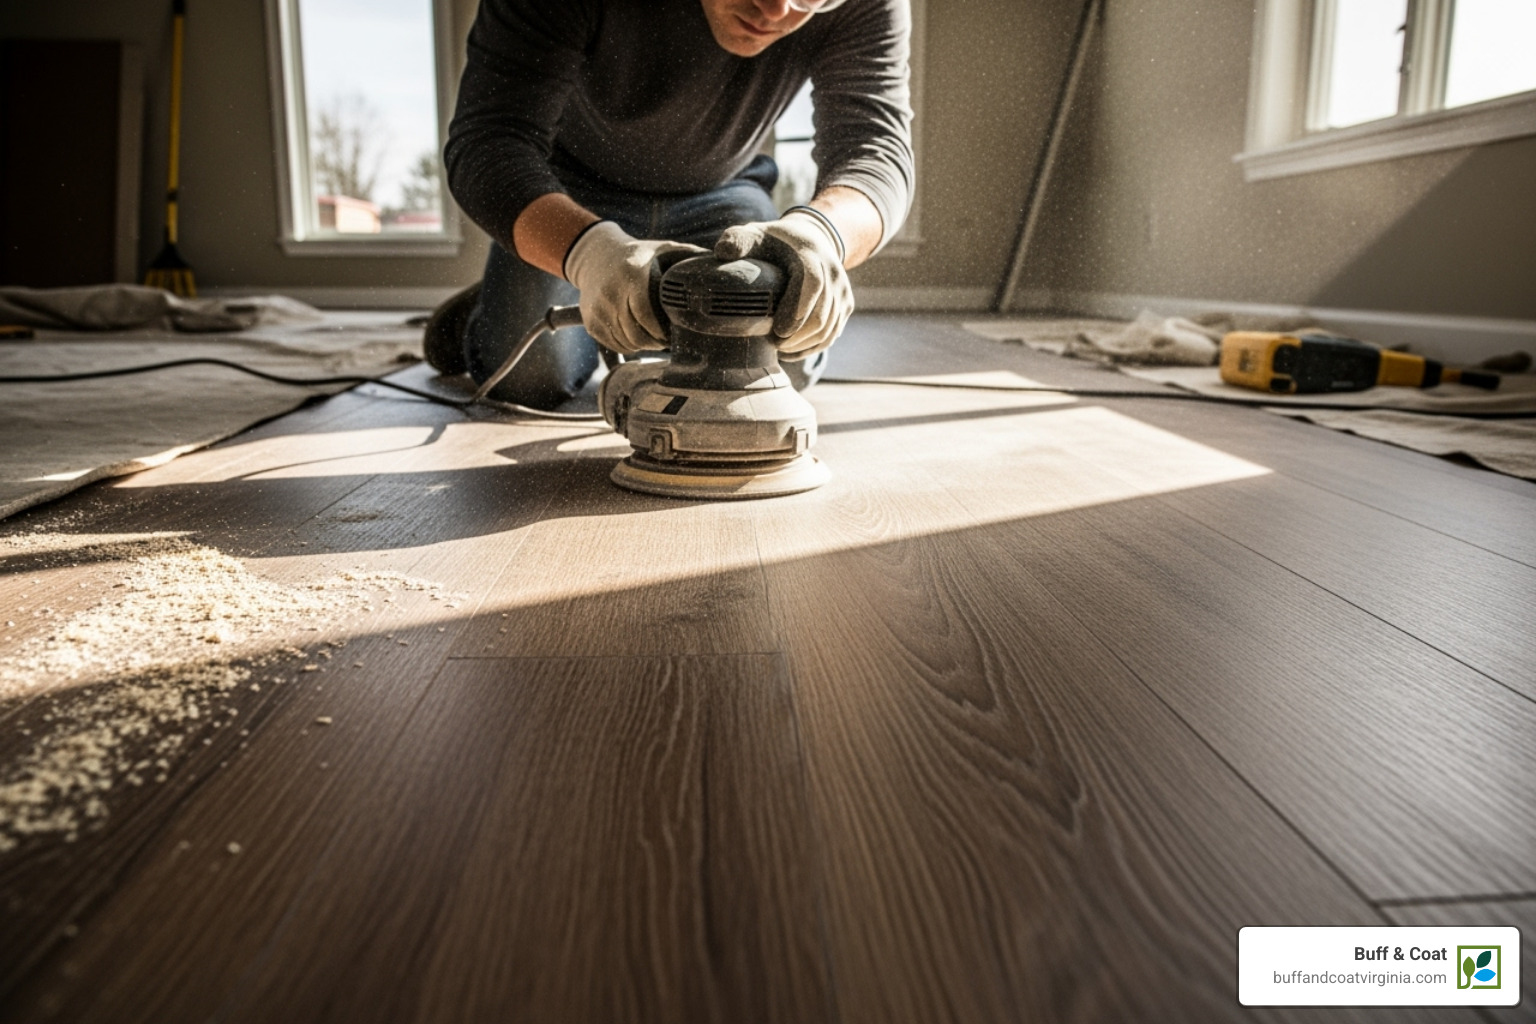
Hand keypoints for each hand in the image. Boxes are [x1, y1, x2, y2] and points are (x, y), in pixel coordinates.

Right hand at [563, 221, 706, 353]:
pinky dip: (629, 346)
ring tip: (655, 338)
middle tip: (668, 340)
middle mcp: (610, 291)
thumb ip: (692, 256)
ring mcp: (597, 308)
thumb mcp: (664, 249)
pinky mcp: (590, 321)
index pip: (644, 311)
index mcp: (631, 273)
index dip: (660, 329)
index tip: (673, 333)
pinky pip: (614, 344)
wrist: (595, 256)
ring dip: (644, 346)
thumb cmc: (640, 255)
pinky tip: (639, 336)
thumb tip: (727, 264)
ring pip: (626, 342)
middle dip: (655, 342)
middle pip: (635, 332)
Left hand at [714, 209, 853, 357]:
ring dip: (803, 345)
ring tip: (779, 349)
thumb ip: (737, 240)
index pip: (813, 283)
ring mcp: (842, 291)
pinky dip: (811, 348)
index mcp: (811, 254)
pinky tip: (790, 352)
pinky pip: (831, 335)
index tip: (778, 331)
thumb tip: (723, 252)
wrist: (812, 238)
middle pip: (822, 314)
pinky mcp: (845, 306)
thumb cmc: (776, 241)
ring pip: (828, 329)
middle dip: (797, 336)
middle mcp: (833, 272)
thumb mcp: (754, 234)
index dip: (797, 309)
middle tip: (773, 345)